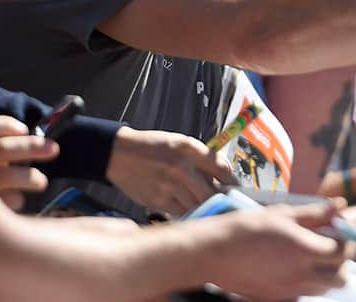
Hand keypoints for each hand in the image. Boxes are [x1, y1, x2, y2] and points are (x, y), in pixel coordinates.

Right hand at [0, 115, 58, 210]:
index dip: (5, 126)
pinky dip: (16, 199)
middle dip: (30, 147)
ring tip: (41, 181)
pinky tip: (19, 200)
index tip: (23, 130)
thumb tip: (25, 137)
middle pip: (1, 150)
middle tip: (53, 149)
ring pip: (6, 176)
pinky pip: (4, 203)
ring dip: (30, 176)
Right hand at [106, 126, 236, 215]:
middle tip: (225, 201)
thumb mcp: (180, 142)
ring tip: (205, 203)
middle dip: (221, 199)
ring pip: (198, 205)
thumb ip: (203, 157)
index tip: (235, 187)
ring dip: (205, 207)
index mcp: (188, 149)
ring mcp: (169, 186)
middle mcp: (180, 168)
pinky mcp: (158, 201)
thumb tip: (226, 175)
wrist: (120, 154)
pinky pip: (182, 212)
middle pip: (213, 193)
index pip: (222, 169)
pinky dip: (188, 211)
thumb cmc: (153, 147)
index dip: (232, 181)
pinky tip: (187, 204)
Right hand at [209, 201, 354, 300]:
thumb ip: (314, 213)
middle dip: (342, 261)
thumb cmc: (245, 228)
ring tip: (310, 252)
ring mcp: (290, 291)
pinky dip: (308, 281)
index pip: (343, 251)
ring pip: (324, 287)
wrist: (213, 253)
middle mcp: (301, 276)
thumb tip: (338, 207)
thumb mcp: (281, 214)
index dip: (348, 239)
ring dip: (327, 272)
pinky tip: (291, 264)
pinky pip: (305, 293)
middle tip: (331, 242)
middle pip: (341, 277)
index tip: (341, 228)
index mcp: (304, 251)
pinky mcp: (278, 299)